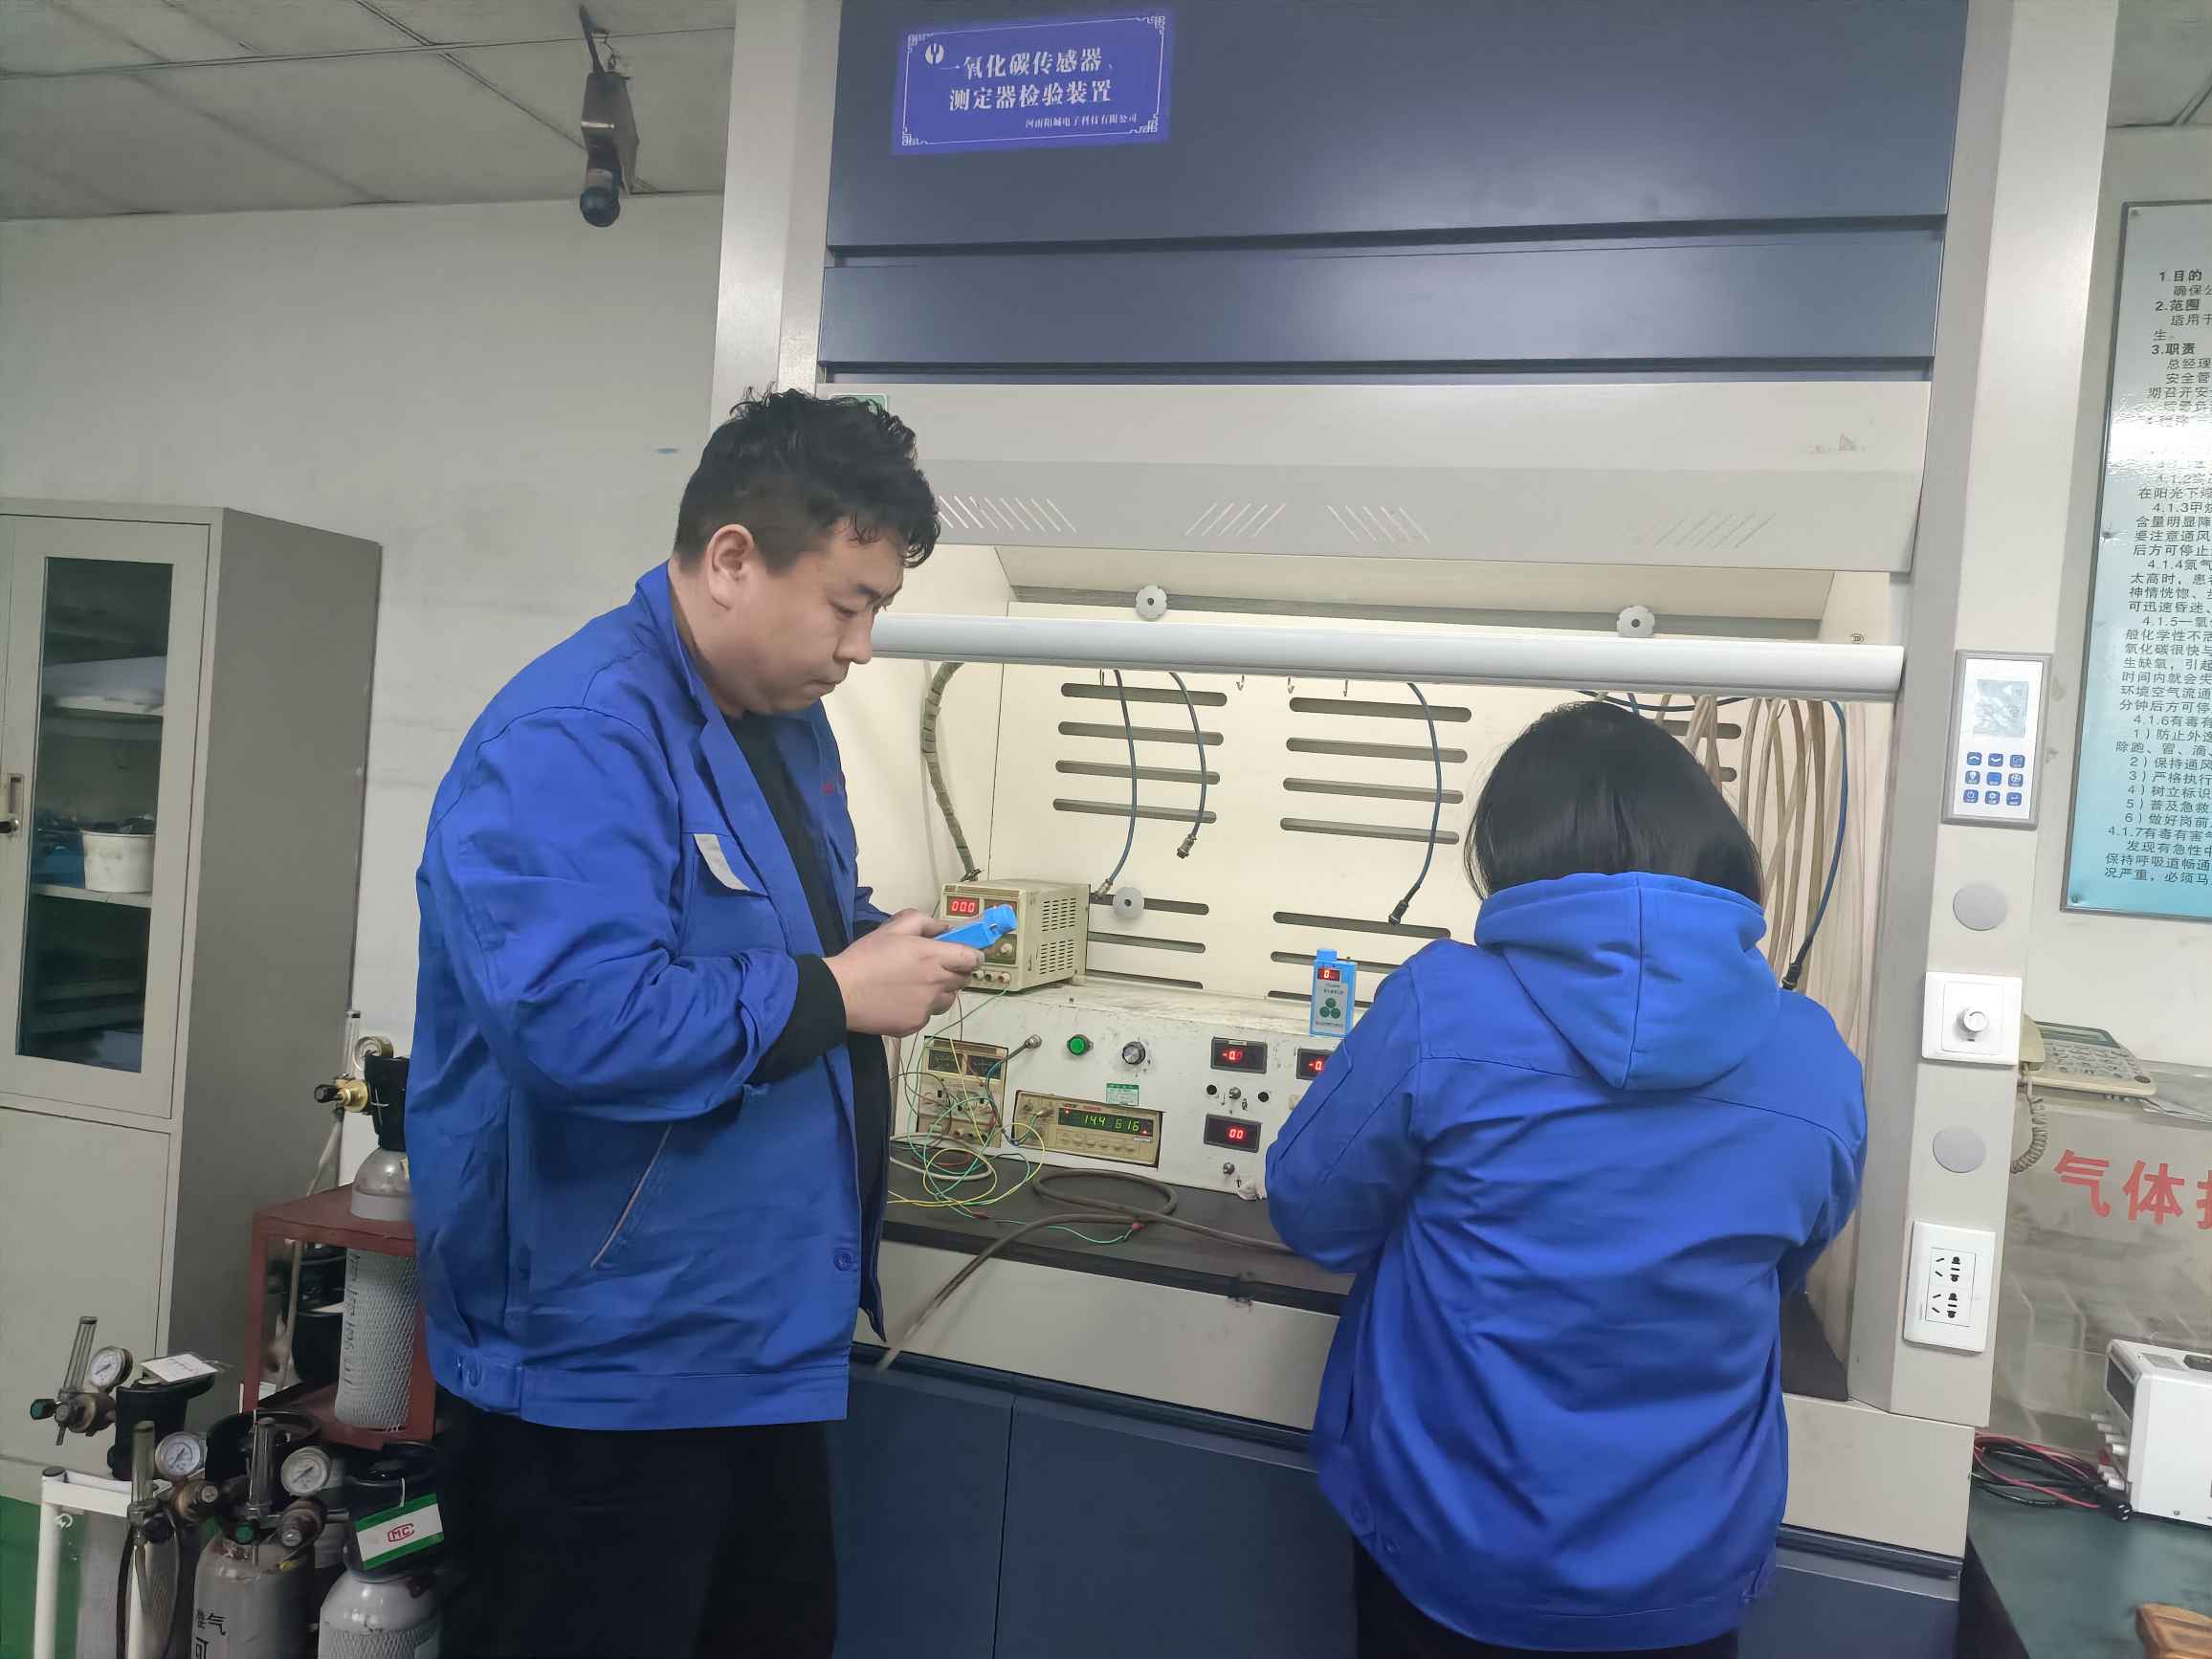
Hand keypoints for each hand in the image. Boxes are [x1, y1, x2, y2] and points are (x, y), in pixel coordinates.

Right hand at [826, 909, 981, 1035]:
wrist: (841, 992)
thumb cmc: (866, 956)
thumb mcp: (893, 928)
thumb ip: (924, 922)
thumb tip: (945, 929)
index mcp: (934, 957)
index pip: (972, 959)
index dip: (973, 956)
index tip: (967, 956)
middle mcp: (937, 983)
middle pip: (963, 980)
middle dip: (956, 972)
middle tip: (935, 967)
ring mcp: (928, 1007)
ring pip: (948, 999)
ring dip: (941, 991)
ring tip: (917, 986)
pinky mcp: (916, 1025)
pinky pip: (928, 1015)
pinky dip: (921, 1007)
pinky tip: (901, 1001)